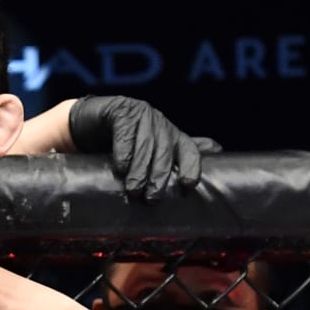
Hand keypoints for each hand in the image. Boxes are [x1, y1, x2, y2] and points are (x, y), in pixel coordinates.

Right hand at [66, 95, 218, 200]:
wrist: (91, 123)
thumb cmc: (122, 142)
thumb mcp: (149, 152)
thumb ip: (178, 154)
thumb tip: (217, 152)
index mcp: (171, 135)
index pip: (189, 149)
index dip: (191, 166)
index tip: (187, 184)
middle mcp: (160, 123)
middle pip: (165, 151)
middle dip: (160, 175)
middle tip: (151, 198)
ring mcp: (141, 114)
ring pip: (146, 144)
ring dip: (140, 169)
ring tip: (133, 189)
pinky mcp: (120, 111)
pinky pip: (125, 132)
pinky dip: (124, 151)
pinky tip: (120, 167)